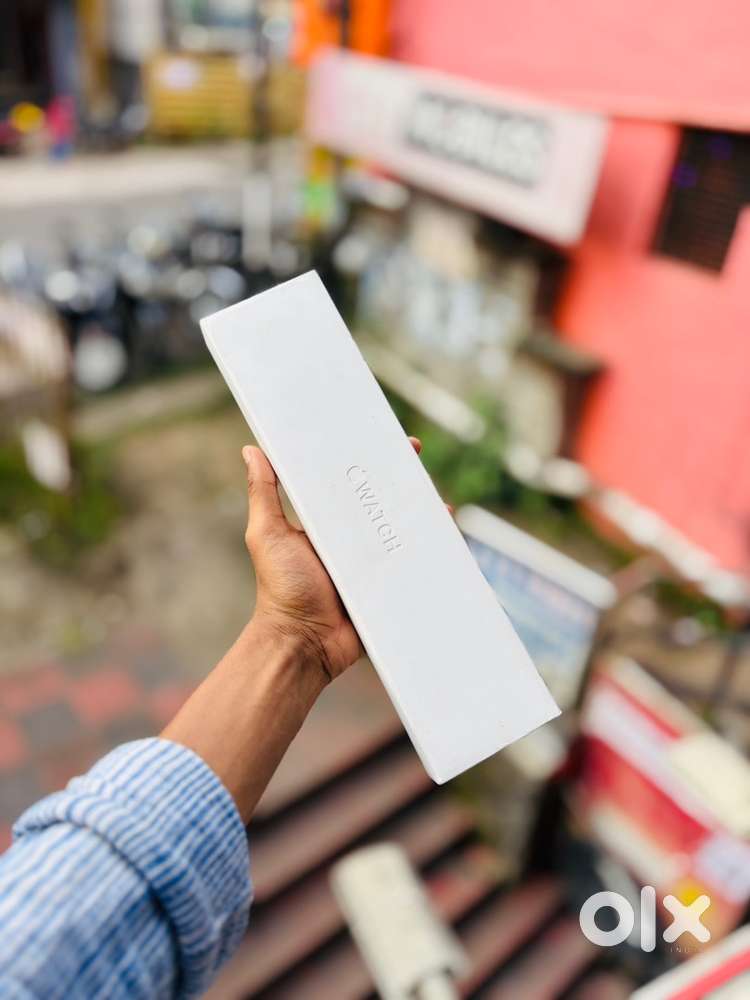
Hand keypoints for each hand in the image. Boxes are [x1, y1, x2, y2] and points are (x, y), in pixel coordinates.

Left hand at [242, 438, 422, 684]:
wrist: (302, 643)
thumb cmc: (280, 590)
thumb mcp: (267, 534)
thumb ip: (263, 494)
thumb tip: (252, 450)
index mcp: (325, 522)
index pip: (349, 484)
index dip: (365, 461)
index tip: (378, 440)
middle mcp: (350, 539)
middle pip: (381, 502)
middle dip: (402, 480)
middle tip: (416, 458)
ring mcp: (371, 562)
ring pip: (402, 530)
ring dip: (422, 513)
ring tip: (437, 498)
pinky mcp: (386, 585)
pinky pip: (411, 564)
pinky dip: (429, 551)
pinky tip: (444, 537)